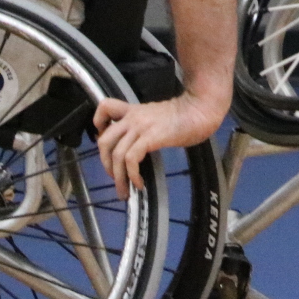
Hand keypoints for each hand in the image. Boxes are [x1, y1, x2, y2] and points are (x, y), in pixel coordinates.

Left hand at [91, 89, 224, 196]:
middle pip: (104, 140)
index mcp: (133, 110)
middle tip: (115, 177)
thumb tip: (137, 145)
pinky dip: (132, 175)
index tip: (106, 142)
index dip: (98, 125)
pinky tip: (139, 183)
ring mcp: (140, 127)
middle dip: (105, 164)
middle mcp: (132, 117)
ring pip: (116, 154)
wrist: (199, 110)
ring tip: (125, 190)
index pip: (105, 107)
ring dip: (118, 177)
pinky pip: (131, 159)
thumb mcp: (157, 116)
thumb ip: (144, 126)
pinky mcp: (150, 137)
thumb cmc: (185, 115)